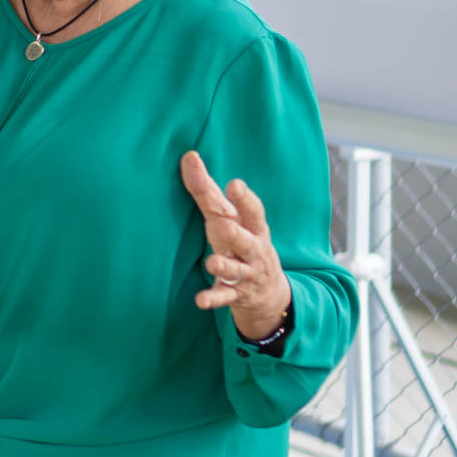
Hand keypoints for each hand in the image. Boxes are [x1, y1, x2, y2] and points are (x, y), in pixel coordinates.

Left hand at [180, 151, 291, 339]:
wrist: (269, 293)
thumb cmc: (241, 243)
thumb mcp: (229, 218)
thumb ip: (207, 191)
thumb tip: (188, 156)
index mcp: (253, 228)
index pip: (253, 212)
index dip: (245, 199)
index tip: (235, 184)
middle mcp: (253, 250)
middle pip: (248, 241)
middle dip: (237, 234)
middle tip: (224, 225)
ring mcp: (247, 273)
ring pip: (237, 270)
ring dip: (225, 266)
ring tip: (212, 262)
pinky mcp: (236, 294)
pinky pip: (225, 296)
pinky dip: (213, 298)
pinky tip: (200, 300)